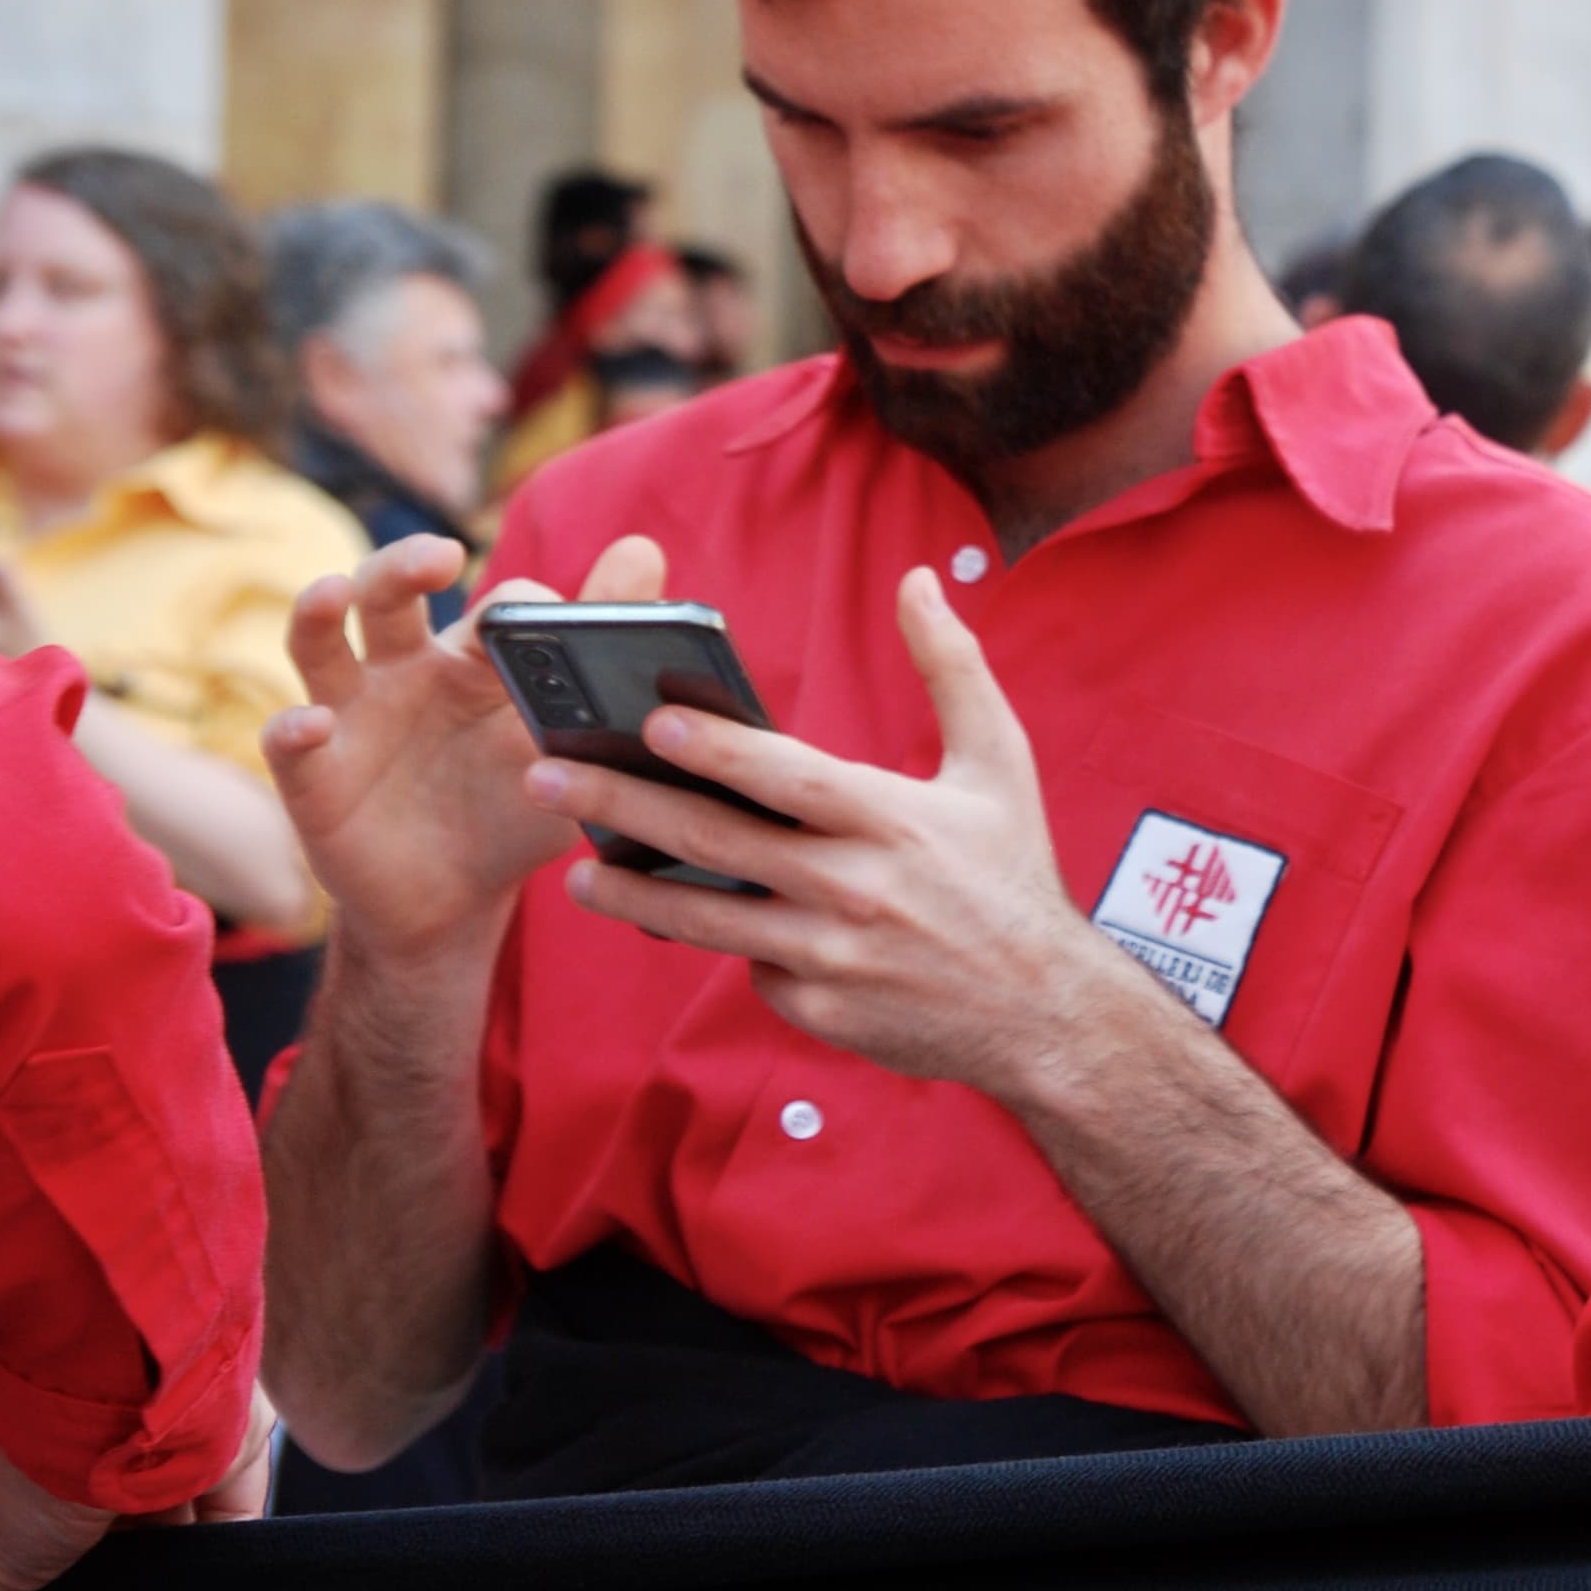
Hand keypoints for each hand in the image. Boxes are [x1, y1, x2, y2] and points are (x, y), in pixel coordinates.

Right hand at [0, 1364, 269, 1590]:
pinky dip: (219, 1554)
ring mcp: (166, 1427)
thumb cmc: (30, 1450)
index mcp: (18, 1424)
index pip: (24, 1502)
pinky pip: (232, 1511)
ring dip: (164, 1563)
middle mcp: (98, 1418)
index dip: (29, 1556)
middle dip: (104, 1566)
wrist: (118, 1394)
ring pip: (170, 1511)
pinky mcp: (230, 1440)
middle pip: (104, 1510)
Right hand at [262, 532, 663, 967]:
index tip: (556, 613)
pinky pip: (289, 741)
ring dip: (319, 610)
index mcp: (474, 660)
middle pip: (391, 593)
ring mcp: (352, 716)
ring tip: (332, 591)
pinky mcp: (314, 775)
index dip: (524, 607)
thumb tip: (646, 550)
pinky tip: (311, 723)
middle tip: (439, 554)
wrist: (454, 906)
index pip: (495, 608)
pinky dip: (293, 728)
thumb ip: (602, 653)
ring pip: (320, 643)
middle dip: (405, 564)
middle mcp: (405, 670)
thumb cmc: (514, 812)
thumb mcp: (567, 743)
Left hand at [535, 567, 1141, 1102]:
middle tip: (545, 776)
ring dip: (630, 894)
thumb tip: (919, 577)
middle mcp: (854, 889)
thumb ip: (952, 666)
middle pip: (714, 843)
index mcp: (891, 819)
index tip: (647, 718)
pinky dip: (724, 943)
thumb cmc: (1015, 875)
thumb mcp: (1000, 762)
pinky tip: (689, 922)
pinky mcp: (817, 1011)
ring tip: (575, 870)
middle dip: (620, 806)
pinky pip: (749, 968)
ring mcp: (830, 957)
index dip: (715, 747)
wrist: (1045, 1012)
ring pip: (705, 919)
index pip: (786, 777)